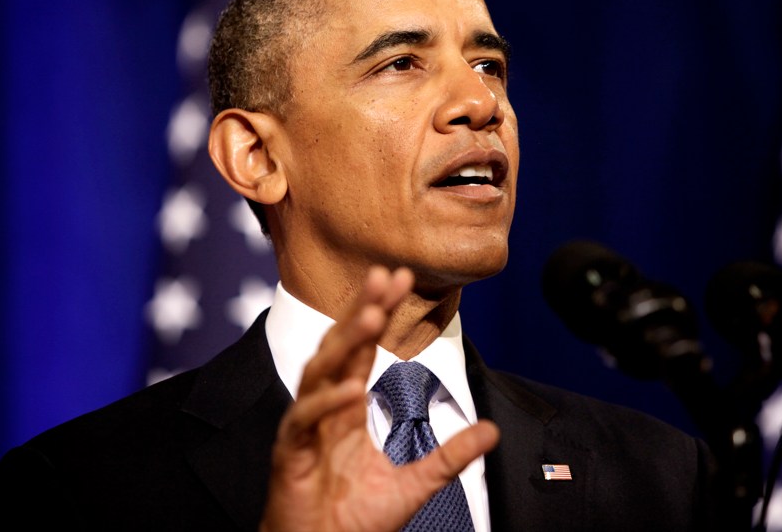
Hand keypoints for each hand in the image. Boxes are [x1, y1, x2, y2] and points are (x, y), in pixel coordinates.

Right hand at [260, 266, 499, 531]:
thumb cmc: (355, 522)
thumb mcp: (415, 484)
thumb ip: (450, 456)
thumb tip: (492, 431)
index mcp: (347, 410)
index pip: (362, 349)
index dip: (378, 312)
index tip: (399, 279)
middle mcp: (323, 409)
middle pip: (339, 346)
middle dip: (362, 309)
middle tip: (384, 274)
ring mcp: (304, 428)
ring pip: (318, 371)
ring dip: (345, 342)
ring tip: (373, 315)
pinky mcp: (289, 454)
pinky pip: (303, 419)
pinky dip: (326, 402)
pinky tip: (352, 388)